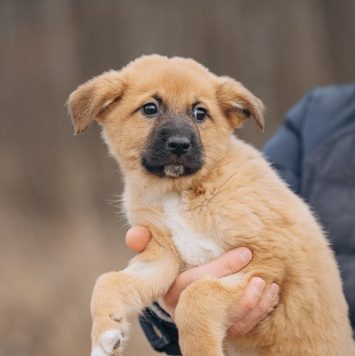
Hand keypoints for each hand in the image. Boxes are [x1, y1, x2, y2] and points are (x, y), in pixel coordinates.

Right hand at [126, 227, 278, 334]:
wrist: (185, 288)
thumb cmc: (174, 262)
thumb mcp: (159, 251)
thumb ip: (146, 242)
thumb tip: (134, 235)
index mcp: (170, 290)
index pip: (194, 283)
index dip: (221, 268)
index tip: (245, 252)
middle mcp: (183, 310)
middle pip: (212, 304)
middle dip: (238, 291)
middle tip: (261, 275)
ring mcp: (201, 323)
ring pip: (228, 321)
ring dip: (252, 304)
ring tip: (270, 285)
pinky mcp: (216, 330)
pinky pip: (239, 328)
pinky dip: (257, 313)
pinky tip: (270, 295)